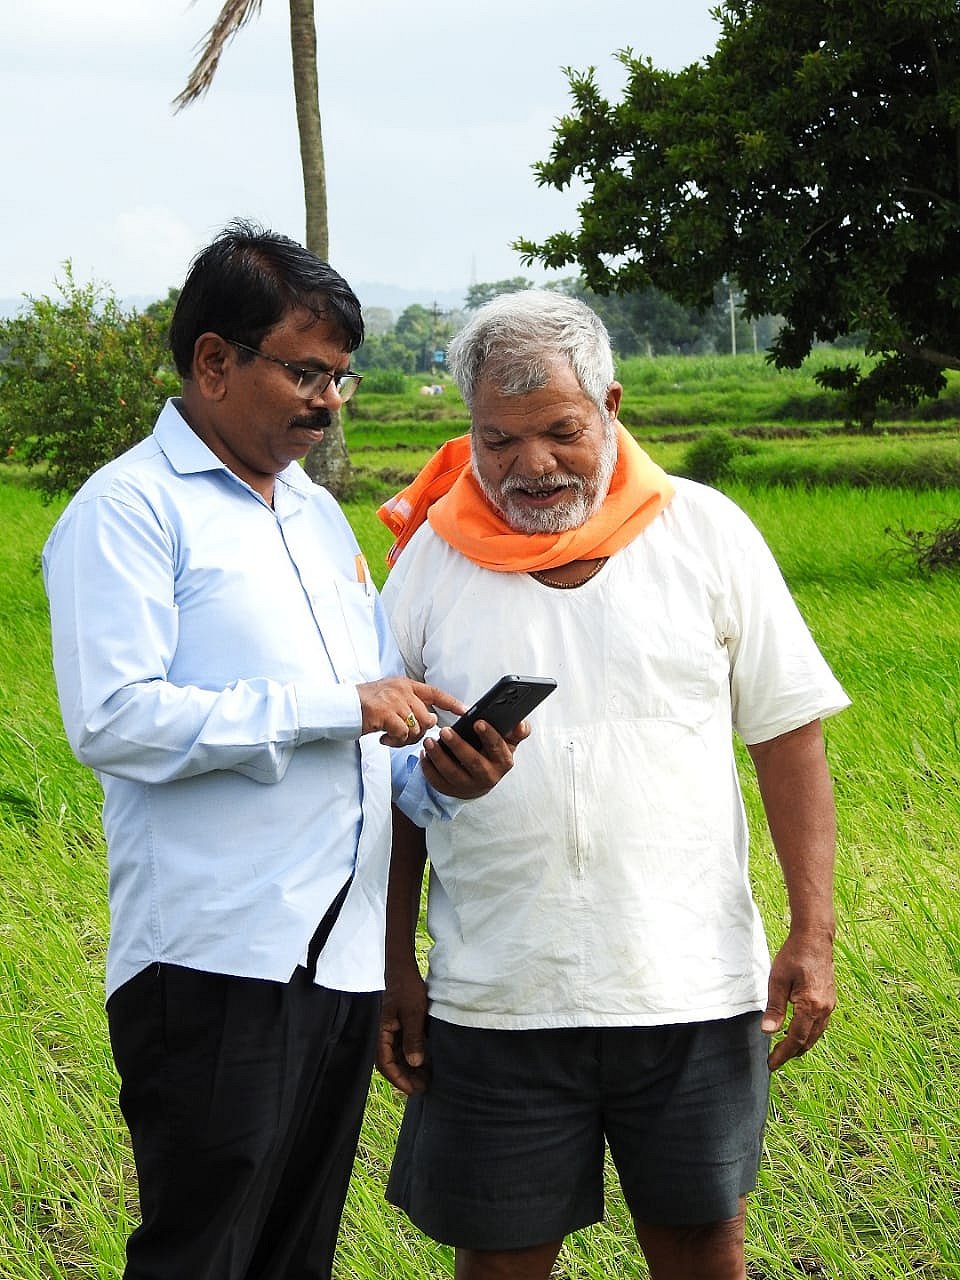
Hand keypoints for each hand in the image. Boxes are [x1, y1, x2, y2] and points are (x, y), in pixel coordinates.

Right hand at [357, 678, 464, 747]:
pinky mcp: (385, 712)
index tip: (465, 711)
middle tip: (402, 736)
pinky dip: (395, 741)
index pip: (435, 692)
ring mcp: (393, 699)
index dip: (452, 703)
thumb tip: (430, 720)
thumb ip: (409, 705)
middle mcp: (402, 689)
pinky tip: (384, 739)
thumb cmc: (364, 706)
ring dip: (405, 739)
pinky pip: (402, 733)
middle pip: (427, 717)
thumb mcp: (389, 698)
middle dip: (419, 733)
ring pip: (416, 728)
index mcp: (405, 684)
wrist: (340, 707)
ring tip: (391, 737)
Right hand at [377, 965, 428, 1095]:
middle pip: (391, 1063)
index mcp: (380, 1033)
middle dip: (407, 1077)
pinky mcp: (397, 1026)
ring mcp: (389, 1031)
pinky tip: (426, 1061)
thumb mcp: (413, 1013)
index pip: (386, 1064)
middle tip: (425, 1087)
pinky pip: (403, 1046)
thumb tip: (415, 1063)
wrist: (402, 967)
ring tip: (428, 1077)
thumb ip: (413, 1038)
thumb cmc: (405, 987)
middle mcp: (382, 1035)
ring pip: (398, 1056)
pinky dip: (413, 1055)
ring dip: (410, 1068)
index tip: (414, 1090)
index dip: (400, 1079)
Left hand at [419, 718, 529, 799]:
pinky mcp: (452, 791)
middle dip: (458, 745)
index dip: (489, 735)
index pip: (497, 747)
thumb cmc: (493, 754)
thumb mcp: (507, 743)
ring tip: (429, 740)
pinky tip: (424, 753)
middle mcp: (488, 776)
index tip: (478, 722)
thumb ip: (516, 731)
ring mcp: (469, 786)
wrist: (482, 779)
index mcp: (503, 761)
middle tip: (445, 730)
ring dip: (439, 756)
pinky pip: (437, 781)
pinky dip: (428, 767)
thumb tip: (520, 723)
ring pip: (452, 772)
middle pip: (473, 761)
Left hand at [762, 926, 835, 1070]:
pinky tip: (797, 1032)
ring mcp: (829, 1005)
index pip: (796, 1039)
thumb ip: (774, 1008)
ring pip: (816, 1034)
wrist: (815, 938)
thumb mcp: (777, 980)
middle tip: (774, 1060)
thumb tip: (767, 1032)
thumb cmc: (794, 955)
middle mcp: (824, 1009)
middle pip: (808, 1041)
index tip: (771, 1064)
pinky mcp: (829, 1000)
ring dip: (800, 1045)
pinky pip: (820, 1025)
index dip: (783, 1054)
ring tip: (784, 1051)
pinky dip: (808, 1034)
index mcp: (810, 1006)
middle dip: (791, 1053)